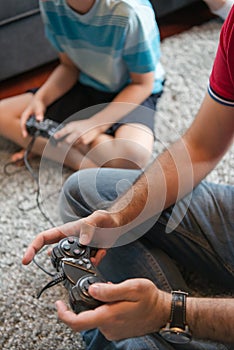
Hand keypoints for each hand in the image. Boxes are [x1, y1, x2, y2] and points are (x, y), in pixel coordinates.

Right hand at [21, 97, 45, 136]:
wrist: (39, 101)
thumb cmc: (38, 103)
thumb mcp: (39, 108)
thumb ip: (39, 113)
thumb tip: (39, 119)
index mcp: (25, 115)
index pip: (23, 124)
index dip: (23, 130)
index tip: (25, 136)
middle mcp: (26, 118)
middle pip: (25, 127)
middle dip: (27, 133)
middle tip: (31, 139)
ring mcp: (29, 120)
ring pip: (29, 128)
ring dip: (31, 132)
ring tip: (35, 137)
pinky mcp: (32, 121)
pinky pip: (33, 127)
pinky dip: (35, 130)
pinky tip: (38, 133)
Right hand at [22, 219, 106, 266]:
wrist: (117, 224)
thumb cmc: (105, 218)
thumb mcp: (98, 218)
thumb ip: (89, 227)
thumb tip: (81, 241)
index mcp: (65, 231)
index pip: (43, 238)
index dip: (32, 248)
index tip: (25, 261)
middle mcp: (69, 241)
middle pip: (57, 255)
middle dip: (66, 262)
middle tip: (81, 259)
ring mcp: (78, 250)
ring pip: (73, 263)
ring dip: (84, 263)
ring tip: (96, 253)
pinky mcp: (88, 256)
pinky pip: (87, 264)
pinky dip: (95, 261)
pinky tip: (102, 252)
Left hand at [54, 119, 103, 145]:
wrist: (95, 124)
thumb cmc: (83, 124)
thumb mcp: (74, 124)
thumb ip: (67, 129)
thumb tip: (57, 135)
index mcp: (73, 125)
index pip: (64, 130)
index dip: (59, 134)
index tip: (54, 137)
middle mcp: (77, 131)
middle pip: (68, 141)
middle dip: (64, 143)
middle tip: (60, 144)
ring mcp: (81, 137)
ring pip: (72, 144)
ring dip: (72, 143)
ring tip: (76, 138)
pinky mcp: (85, 141)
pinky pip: (78, 145)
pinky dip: (78, 144)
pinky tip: (81, 139)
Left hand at [55, 278, 170, 339]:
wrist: (163, 312)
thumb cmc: (150, 299)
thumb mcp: (132, 288)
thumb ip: (110, 290)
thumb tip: (91, 290)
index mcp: (108, 316)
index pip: (77, 322)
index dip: (63, 314)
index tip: (58, 303)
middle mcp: (108, 327)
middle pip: (84, 317)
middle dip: (84, 300)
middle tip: (93, 286)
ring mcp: (112, 330)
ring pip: (95, 316)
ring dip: (97, 303)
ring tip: (109, 289)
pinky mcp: (117, 330)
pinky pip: (104, 318)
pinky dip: (104, 308)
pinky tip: (115, 298)